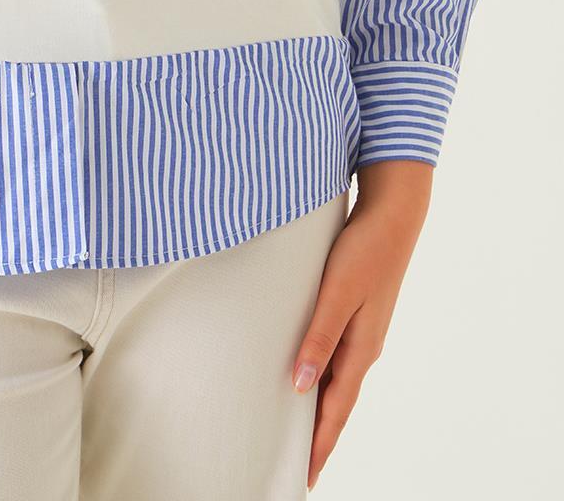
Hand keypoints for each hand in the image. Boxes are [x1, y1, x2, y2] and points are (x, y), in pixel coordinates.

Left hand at [292, 161, 433, 489]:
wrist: (392, 215)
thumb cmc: (363, 250)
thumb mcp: (337, 293)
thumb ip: (319, 338)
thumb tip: (300, 386)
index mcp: (361, 349)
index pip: (336, 409)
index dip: (320, 444)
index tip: (305, 475)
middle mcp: (363, 347)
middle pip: (338, 403)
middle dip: (320, 436)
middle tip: (299, 465)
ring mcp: (362, 331)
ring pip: (337, 381)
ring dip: (320, 408)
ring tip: (299, 431)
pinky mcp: (357, 313)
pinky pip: (336, 357)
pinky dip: (322, 376)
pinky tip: (307, 375)